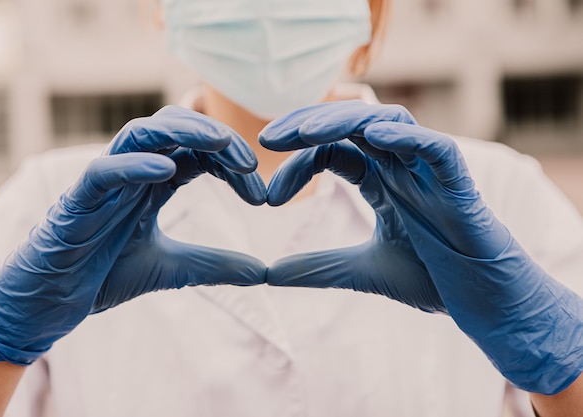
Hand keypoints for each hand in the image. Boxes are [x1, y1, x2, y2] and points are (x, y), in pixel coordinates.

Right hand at [0, 106, 266, 365]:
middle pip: (176, 130)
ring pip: (141, 133)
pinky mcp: (77, 201)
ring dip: (184, 133)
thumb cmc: (101, 275)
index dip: (233, 166)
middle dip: (218, 140)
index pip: (199, 155)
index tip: (262, 196)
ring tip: (220, 144)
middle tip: (252, 166)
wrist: (50, 304)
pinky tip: (165, 170)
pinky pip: (103, 171)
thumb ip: (213, 265)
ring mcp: (104, 183)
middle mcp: (132, 173)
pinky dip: (133, 165)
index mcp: (153, 183)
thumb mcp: (170, 269)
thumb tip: (261, 272)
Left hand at [260, 100, 582, 394]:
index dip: (296, 166)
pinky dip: (406, 137)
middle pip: (351, 126)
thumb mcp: (362, 270)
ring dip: (346, 121)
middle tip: (268, 138)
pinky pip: (434, 147)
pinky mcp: (457, 183)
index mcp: (379, 181)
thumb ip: (318, 268)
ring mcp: (428, 170)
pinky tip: (374, 136)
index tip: (269, 198)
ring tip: (307, 131)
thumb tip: (268, 272)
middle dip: (308, 125)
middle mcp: (400, 167)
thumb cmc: (432, 278)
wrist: (481, 301)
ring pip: (387, 123)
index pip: (331, 153)